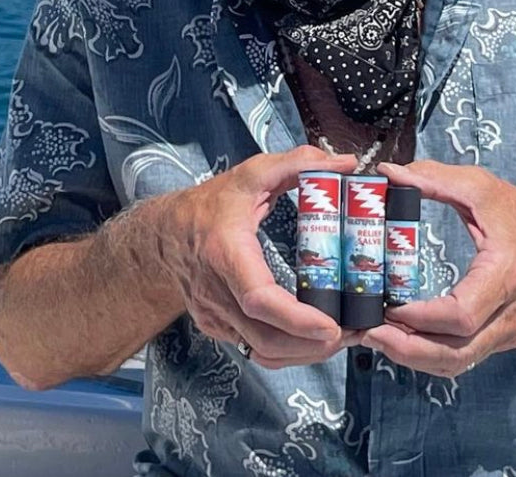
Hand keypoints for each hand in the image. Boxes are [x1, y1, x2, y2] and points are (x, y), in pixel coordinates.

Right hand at [154, 144, 362, 368]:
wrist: (164, 234)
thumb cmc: (210, 204)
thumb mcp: (253, 174)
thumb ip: (299, 163)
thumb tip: (344, 162)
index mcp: (227, 253)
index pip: (259, 299)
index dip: (297, 319)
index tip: (331, 325)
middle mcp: (218, 293)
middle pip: (265, 338)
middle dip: (312, 345)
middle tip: (352, 333)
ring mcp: (215, 316)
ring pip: (261, 351)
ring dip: (303, 352)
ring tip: (340, 338)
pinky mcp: (218, 327)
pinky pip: (254, 347)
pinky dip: (285, 348)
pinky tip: (310, 335)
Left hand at [361, 161, 515, 377]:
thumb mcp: (479, 187)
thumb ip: (433, 178)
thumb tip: (389, 173)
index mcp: (507, 273)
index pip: (462, 315)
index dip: (420, 318)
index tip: (387, 306)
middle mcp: (512, 312)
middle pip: (457, 352)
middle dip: (408, 349)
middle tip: (369, 333)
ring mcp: (511, 331)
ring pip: (460, 362)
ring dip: (416, 357)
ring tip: (379, 338)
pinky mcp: (505, 338)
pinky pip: (466, 357)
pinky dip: (432, 354)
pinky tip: (405, 339)